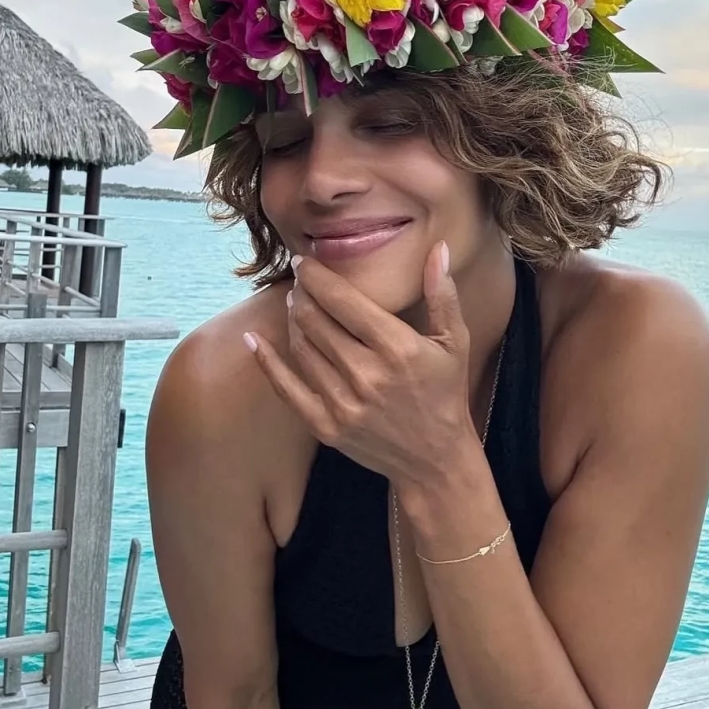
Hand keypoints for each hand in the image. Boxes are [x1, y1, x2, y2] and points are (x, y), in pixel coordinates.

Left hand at [244, 241, 476, 486]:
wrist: (435, 460)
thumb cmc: (445, 394)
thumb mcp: (455, 342)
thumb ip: (443, 294)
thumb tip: (439, 248)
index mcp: (397, 348)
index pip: (343, 300)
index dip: (317, 276)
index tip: (306, 262)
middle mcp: (366, 374)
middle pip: (315, 319)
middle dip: (302, 293)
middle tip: (301, 280)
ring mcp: (343, 403)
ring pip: (301, 347)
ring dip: (292, 319)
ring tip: (295, 303)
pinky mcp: (326, 426)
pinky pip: (287, 388)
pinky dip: (267, 361)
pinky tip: (252, 339)